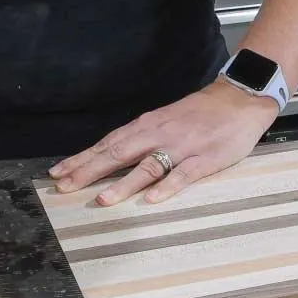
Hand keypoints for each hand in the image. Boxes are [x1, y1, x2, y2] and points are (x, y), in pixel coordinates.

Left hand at [50, 80, 277, 204]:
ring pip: (148, 166)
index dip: (82, 159)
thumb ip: (142, 135)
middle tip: (64, 187)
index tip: (57, 174)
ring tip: (103, 199)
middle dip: (89, 172)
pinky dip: (168, 186)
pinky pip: (184, 174)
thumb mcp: (166, 118)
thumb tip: (112, 153)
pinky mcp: (205, 159)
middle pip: (119, 154)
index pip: (108, 144)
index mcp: (148, 126)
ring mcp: (183, 147)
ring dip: (124, 183)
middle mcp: (159, 134)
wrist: (240, 98)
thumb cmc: (202, 112)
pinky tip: (153, 199)